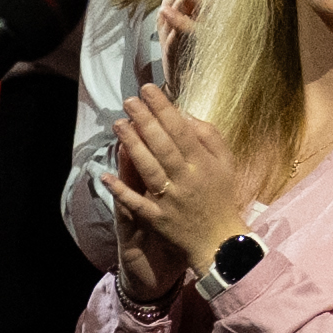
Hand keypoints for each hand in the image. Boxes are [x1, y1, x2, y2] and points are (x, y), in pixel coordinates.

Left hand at [107, 84, 226, 307]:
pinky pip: (137, 204)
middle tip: (129, 101)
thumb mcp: (226, 165)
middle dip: (145, 120)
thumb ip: (210, 138)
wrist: (220, 242)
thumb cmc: (221, 198)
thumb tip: (187, 116)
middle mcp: (187, 180)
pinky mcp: (158, 220)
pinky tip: (106, 176)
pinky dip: (122, 191)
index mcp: (203, 164)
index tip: (149, 90)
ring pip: (149, 168)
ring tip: (118, 124)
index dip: (164, 108)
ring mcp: (171, 200)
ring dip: (132, 146)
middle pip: (163, 145)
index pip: (181, 130)